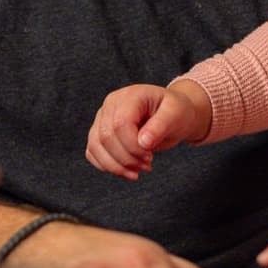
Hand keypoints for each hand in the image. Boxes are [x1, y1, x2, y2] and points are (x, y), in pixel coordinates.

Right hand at [86, 80, 210, 179]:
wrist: (171, 115)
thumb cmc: (174, 112)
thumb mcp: (175, 115)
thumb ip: (160, 126)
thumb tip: (143, 142)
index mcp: (130, 96)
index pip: (120, 124)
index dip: (133, 146)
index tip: (150, 156)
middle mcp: (111, 104)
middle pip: (106, 137)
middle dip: (126, 158)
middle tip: (147, 165)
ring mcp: (102, 117)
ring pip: (95, 146)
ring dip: (116, 166)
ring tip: (137, 171)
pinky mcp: (99, 132)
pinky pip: (92, 152)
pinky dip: (106, 166)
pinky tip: (126, 170)